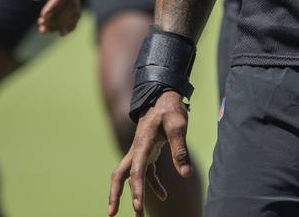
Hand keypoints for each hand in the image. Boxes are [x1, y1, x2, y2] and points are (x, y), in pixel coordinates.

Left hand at [11, 0, 80, 35]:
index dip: (55, 5)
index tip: (42, 16)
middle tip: (41, 26)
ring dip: (61, 22)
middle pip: (71, 2)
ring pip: (74, 9)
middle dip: (57, 17)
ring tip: (44, 30)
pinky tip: (59, 32)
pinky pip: (73, 11)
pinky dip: (67, 22)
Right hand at [108, 90, 192, 215]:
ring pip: (130, 176)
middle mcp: (137, 149)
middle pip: (120, 175)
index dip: (137, 190)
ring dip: (133, 195)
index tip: (138, 207)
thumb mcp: (178, 126)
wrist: (163, 94)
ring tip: (138, 216)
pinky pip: (145, 172)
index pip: (137, 170)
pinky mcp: (147, 151)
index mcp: (142, 143)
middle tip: (112, 213)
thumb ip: (180, 150)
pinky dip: (152, 185)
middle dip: (115, 195)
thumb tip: (186, 175)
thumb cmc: (170, 108)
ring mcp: (140, 151)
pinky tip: (164, 196)